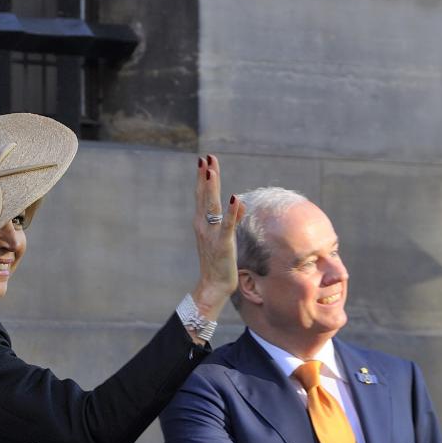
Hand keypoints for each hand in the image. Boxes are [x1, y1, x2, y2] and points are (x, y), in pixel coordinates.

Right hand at [190, 154, 243, 323]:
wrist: (213, 285)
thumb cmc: (218, 262)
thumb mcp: (224, 237)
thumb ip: (231, 219)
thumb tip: (239, 203)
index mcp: (202, 223)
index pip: (202, 196)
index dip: (204, 178)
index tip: (205, 161)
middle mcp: (203, 226)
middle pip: (204, 196)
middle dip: (206, 176)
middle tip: (206, 157)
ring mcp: (212, 234)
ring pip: (211, 206)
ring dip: (212, 188)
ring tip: (211, 170)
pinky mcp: (223, 244)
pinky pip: (227, 225)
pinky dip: (231, 212)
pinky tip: (235, 199)